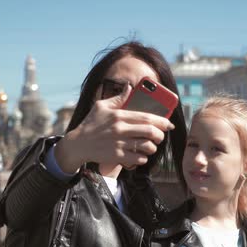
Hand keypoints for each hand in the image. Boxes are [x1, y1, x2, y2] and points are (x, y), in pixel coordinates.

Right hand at [55, 86, 174, 172]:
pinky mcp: (116, 156)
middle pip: (150, 132)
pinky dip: (143, 158)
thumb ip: (118, 98)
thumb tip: (130, 87)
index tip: (169, 124)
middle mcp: (120, 129)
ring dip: (153, 147)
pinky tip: (141, 155)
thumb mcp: (101, 106)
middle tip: (161, 137)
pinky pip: (138, 158)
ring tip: (151, 146)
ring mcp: (119, 143)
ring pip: (146, 146)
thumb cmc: (90, 124)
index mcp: (118, 115)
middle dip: (160, 135)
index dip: (162, 121)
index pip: (146, 117)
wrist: (77, 144)